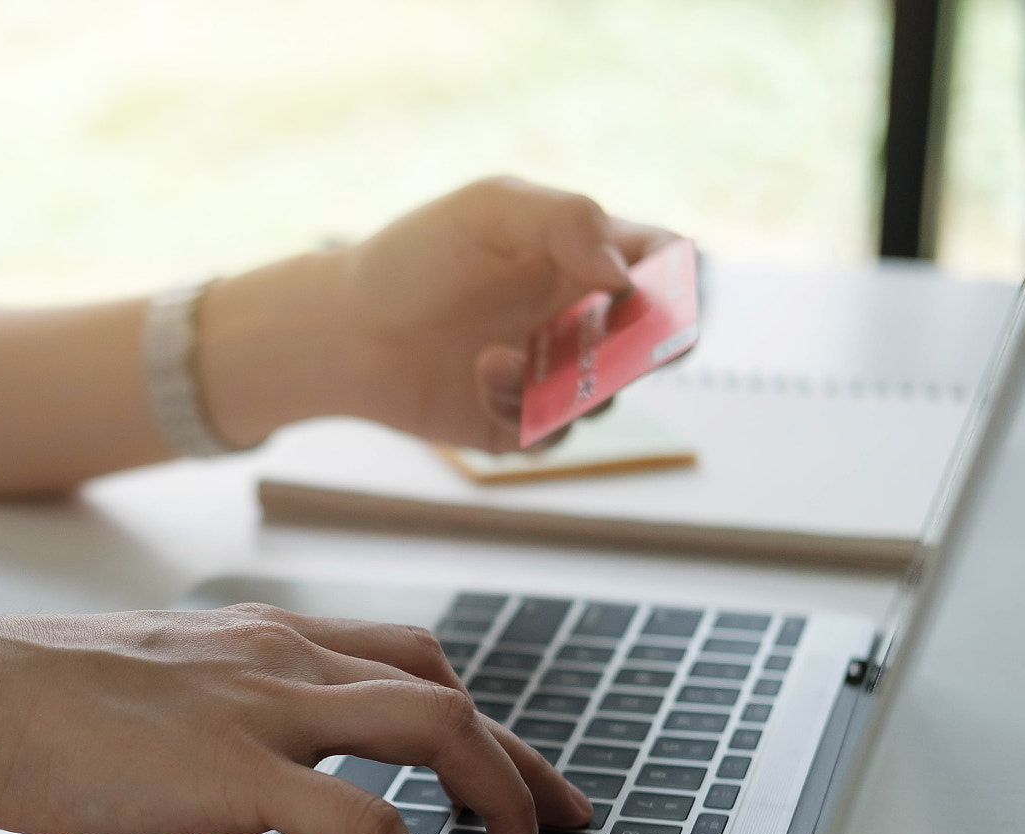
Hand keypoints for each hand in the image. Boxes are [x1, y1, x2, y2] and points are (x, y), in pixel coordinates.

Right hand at [0, 603, 592, 833]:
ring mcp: (261, 707)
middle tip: (560, 823)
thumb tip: (238, 752)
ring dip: (497, 799)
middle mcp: (278, 656)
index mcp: (259, 637)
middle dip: (516, 759)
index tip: (508, 765)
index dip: (472, 713)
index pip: (404, 656)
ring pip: (434, 729)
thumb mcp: (147, 679)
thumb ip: (210, 701)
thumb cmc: (25, 694)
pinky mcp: (233, 771)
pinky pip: (363, 821)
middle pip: (444, 689)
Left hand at [200, 176, 676, 451]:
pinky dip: (525, 409)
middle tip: (625, 347)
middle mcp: (582, 317)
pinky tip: (481, 377)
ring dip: (566, 379)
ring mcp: (555, 373)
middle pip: (659, 339)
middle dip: (654, 347)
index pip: (667, 264)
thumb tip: (629, 276)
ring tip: (497, 357)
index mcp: (586, 255)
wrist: (343, 327)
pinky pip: (555, 432)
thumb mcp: (490, 211)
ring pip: (608, 393)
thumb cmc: (415, 257)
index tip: (656, 287)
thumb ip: (568, 221)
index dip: (681, 277)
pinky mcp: (522, 422)